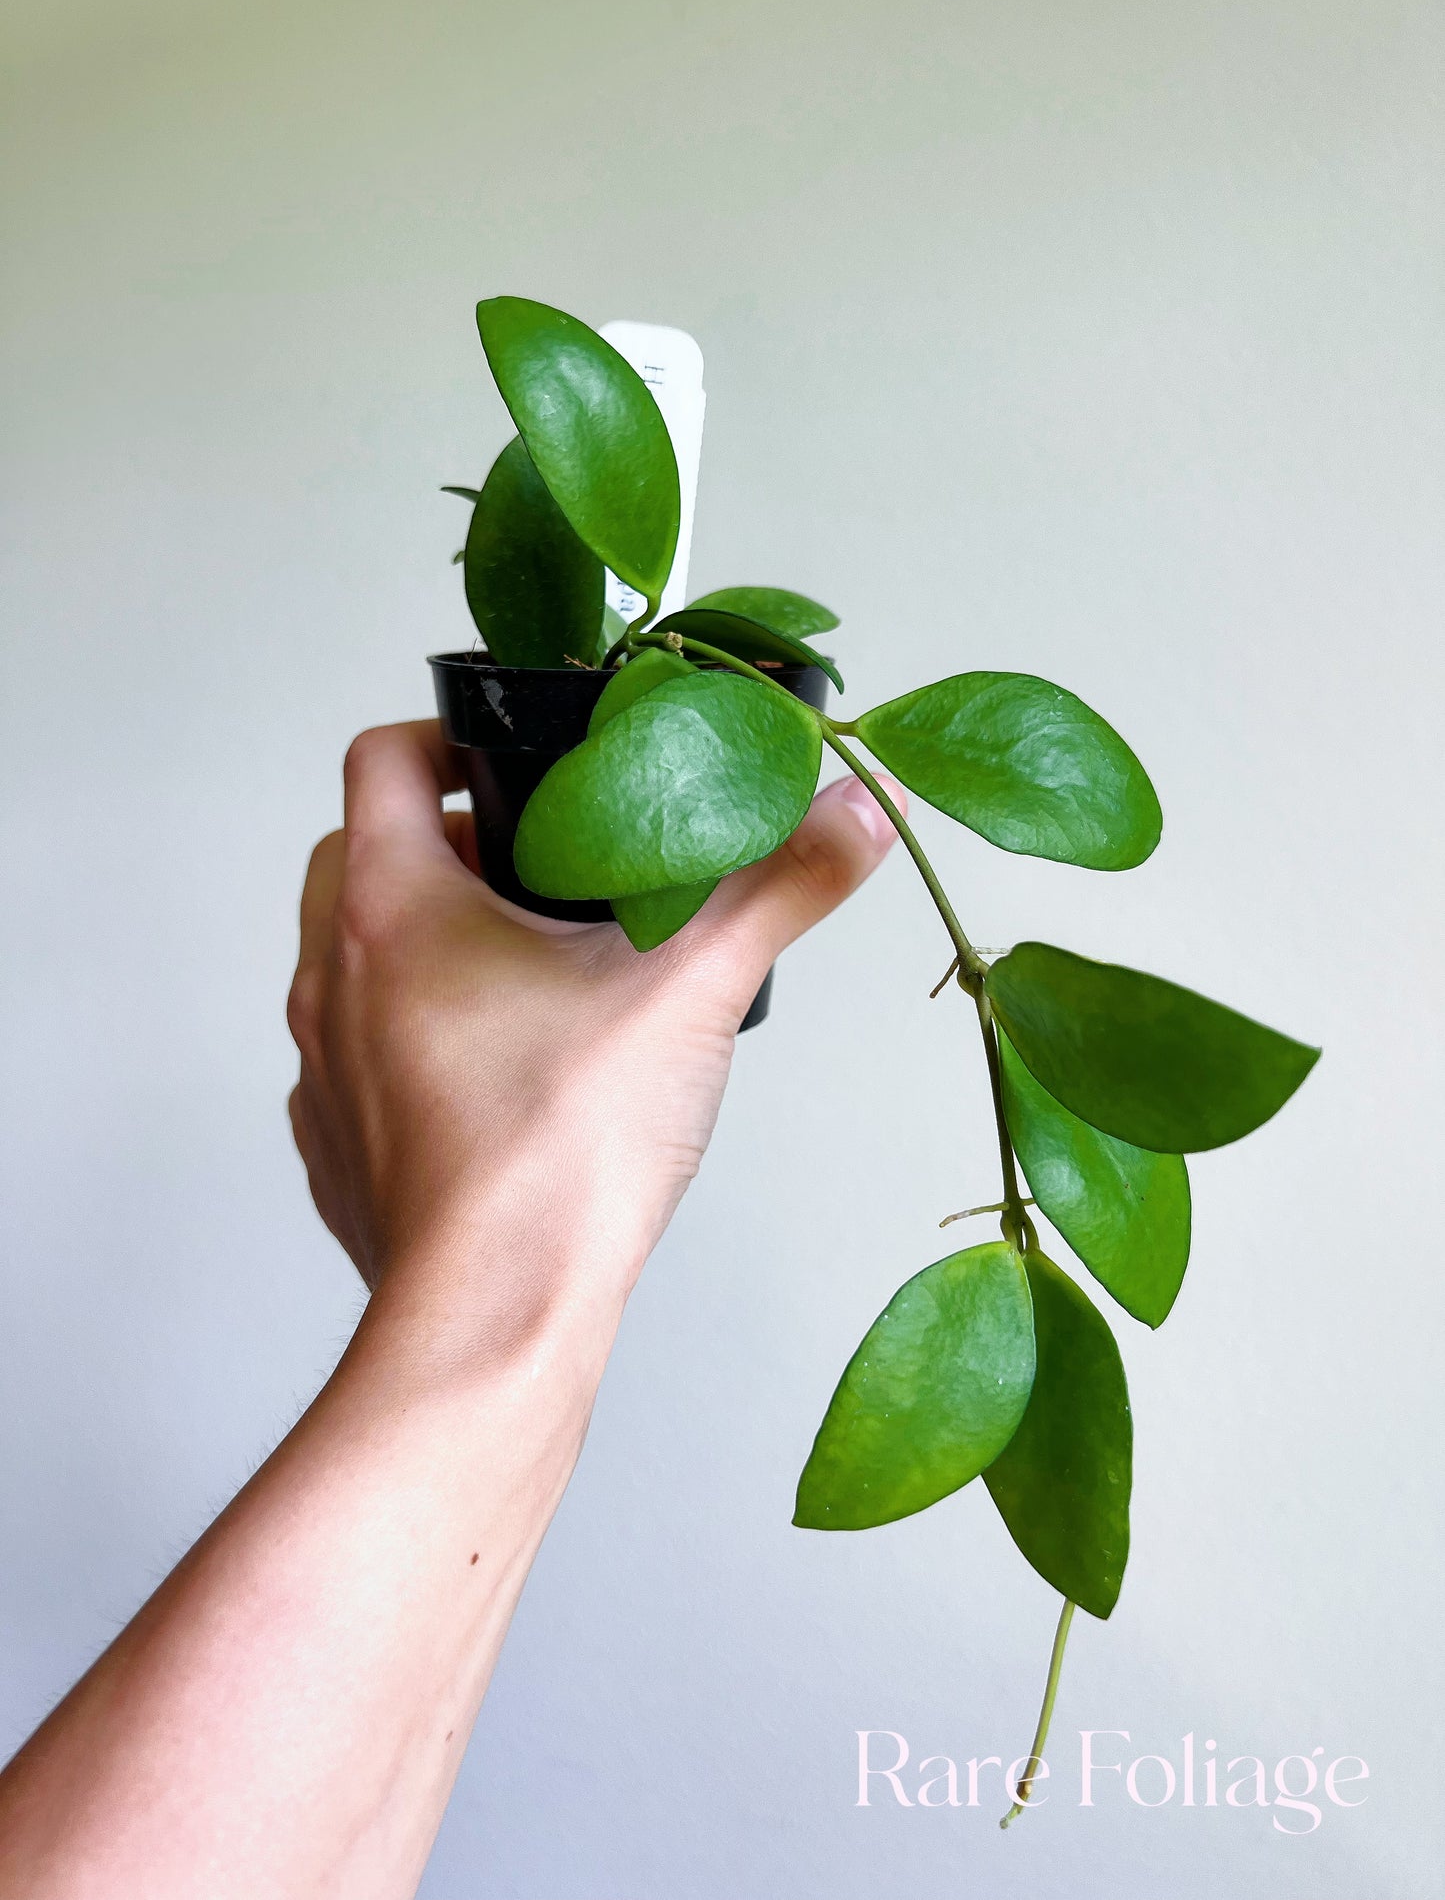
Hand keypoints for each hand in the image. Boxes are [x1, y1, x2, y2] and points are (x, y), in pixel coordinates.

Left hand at [287, 720, 901, 1347]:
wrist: (497, 1320)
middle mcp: (330, 979)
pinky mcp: (335, 1148)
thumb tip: (864, 809)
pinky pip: (358, 1057)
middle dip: (449, 847)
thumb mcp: (694, 991)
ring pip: (354, 962)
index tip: (515, 762)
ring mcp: (320, 1069)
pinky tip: (501, 1075)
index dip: (446, 737)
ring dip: (428, 945)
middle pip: (364, 857)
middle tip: (543, 869)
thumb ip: (783, 885)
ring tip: (536, 972)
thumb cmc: (564, 1152)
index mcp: (393, 909)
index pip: (383, 760)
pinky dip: (413, 1040)